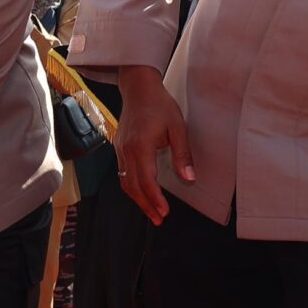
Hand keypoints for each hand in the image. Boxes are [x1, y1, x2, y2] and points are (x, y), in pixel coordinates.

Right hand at [113, 65, 193, 223]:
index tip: (165, 212)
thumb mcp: (177, 128)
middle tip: (158, 219)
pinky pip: (123, 173)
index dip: (155, 200)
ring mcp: (120, 150)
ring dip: (138, 199)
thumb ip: (182, 154)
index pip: (146, 181)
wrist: (138, 88)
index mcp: (140, 147)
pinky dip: (132, 187)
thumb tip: (189, 178)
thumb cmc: (159, 104)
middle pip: (133, 187)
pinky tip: (142, 192)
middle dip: (146, 205)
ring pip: (125, 182)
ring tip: (151, 211)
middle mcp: (126, 151)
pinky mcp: (119, 148)